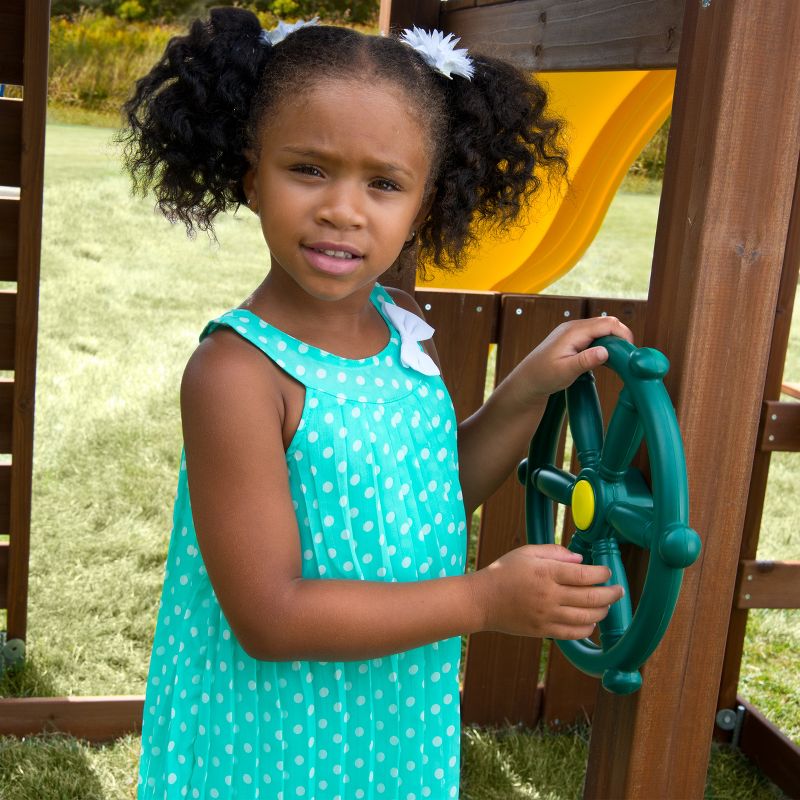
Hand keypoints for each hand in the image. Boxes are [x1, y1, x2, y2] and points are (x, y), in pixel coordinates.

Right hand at [472, 544, 624, 639]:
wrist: (482, 601)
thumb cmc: (503, 572)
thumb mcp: (527, 553)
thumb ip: (554, 552)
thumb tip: (579, 560)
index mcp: (546, 572)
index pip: (584, 574)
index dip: (602, 574)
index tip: (607, 572)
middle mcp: (549, 595)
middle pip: (591, 597)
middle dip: (610, 594)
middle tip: (619, 590)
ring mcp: (547, 615)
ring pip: (586, 617)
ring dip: (602, 611)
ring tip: (607, 605)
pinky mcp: (543, 631)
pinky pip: (573, 633)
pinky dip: (587, 628)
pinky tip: (591, 622)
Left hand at [505, 316, 633, 407]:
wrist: (527, 380)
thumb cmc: (543, 377)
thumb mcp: (565, 372)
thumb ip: (585, 361)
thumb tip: (605, 351)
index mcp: (573, 331)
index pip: (607, 323)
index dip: (623, 335)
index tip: (631, 352)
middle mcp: (574, 327)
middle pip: (607, 323)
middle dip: (621, 337)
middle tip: (628, 358)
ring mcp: (573, 332)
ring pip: (602, 329)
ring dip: (613, 342)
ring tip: (619, 360)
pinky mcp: (573, 339)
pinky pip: (595, 336)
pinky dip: (604, 344)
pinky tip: (607, 360)